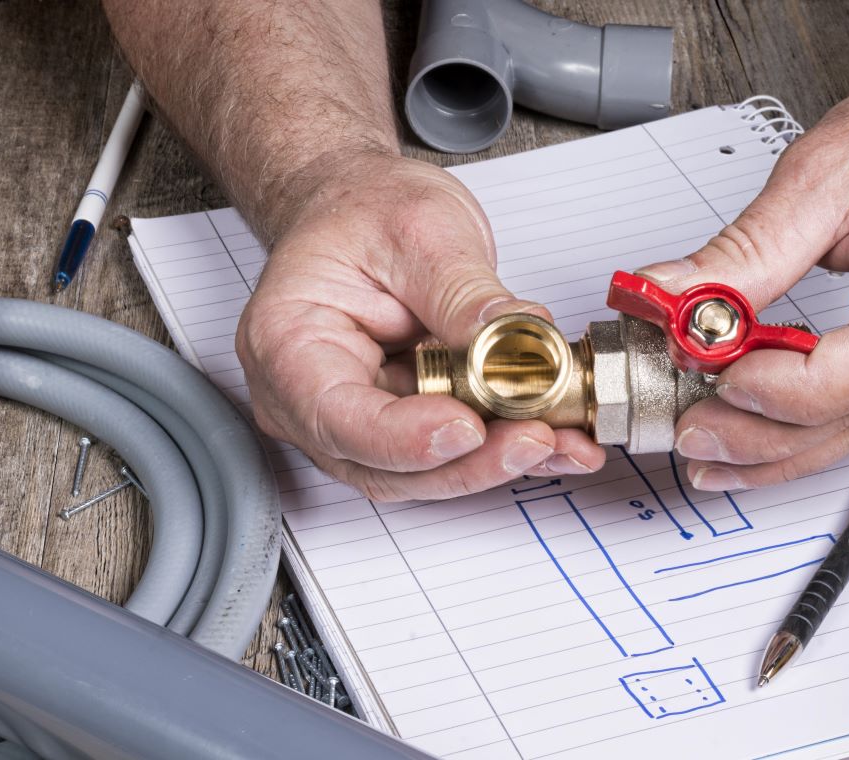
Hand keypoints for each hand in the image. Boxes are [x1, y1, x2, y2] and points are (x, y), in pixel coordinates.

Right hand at [236, 154, 606, 500]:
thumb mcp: (420, 228)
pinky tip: (556, 437)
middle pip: (381, 462)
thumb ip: (463, 292)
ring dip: (495, 462)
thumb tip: (515, 338)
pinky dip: (503, 447)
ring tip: (561, 438)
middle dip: (467, 462)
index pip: (335, 415)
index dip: (403, 438)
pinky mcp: (401, 424)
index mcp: (287, 340)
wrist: (361, 206)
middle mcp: (308, 396)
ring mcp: (353, 418)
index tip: (467, 427)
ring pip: (422, 470)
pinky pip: (450, 451)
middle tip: (537, 437)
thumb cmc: (363, 211)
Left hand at [640, 76, 848, 490]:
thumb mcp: (826, 168)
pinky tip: (770, 439)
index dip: (794, 386)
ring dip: (786, 445)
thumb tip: (672, 299)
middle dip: (768, 430)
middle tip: (691, 426)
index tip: (721, 379)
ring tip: (713, 441)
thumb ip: (748, 249)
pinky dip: (823, 429)